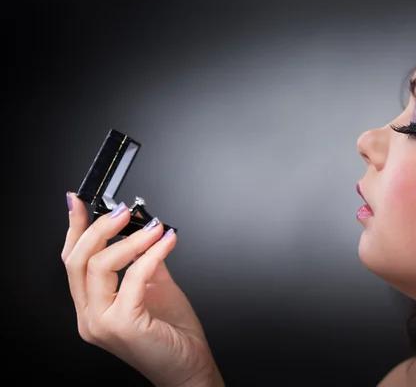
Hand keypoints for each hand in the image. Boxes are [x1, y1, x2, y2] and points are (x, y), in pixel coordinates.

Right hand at [62, 192, 223, 386]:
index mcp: (93, 306)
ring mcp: (101, 323)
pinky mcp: (122, 325)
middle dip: (100, 228)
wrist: (188, 367)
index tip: (81, 202)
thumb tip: (144, 229)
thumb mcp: (154, 288)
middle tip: (124, 212)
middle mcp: (89, 316)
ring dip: (130, 239)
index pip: (73, 261)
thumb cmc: (172, 334)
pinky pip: (133, 277)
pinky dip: (152, 254)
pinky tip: (166, 243)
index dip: (75, 228)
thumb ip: (144, 261)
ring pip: (98, 266)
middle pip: (78, 260)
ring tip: (153, 227)